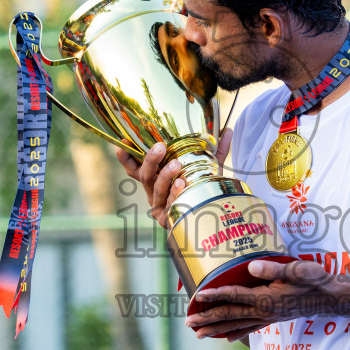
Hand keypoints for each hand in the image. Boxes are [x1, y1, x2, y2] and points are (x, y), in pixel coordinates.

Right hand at [115, 128, 232, 228]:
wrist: (212, 217)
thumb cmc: (202, 190)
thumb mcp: (207, 169)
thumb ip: (215, 151)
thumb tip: (227, 130)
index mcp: (156, 179)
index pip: (135, 168)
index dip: (126, 158)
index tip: (121, 144)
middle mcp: (154, 192)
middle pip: (144, 175)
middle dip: (150, 160)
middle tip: (160, 147)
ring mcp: (160, 206)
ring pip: (156, 189)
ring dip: (164, 175)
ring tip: (176, 164)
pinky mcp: (168, 219)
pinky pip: (170, 205)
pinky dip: (175, 193)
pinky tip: (182, 184)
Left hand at [186, 257, 335, 337]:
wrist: (330, 297)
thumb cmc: (314, 280)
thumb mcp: (297, 270)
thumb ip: (273, 270)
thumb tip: (250, 267)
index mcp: (266, 298)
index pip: (234, 296)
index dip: (215, 295)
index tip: (197, 296)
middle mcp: (263, 311)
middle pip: (229, 314)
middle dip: (207, 318)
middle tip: (188, 322)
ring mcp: (267, 317)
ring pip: (236, 324)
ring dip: (216, 328)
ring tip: (198, 333)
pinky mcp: (272, 319)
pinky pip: (249, 328)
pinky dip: (236, 332)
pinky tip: (226, 338)